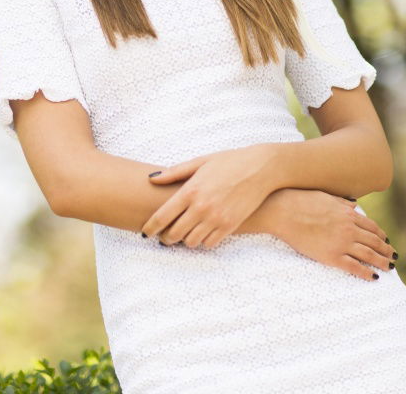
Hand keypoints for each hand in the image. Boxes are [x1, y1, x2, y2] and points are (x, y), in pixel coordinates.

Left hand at [141, 144, 275, 248]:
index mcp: (191, 190)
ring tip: (184, 232)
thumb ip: (174, 172)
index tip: (145, 233)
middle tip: (164, 235)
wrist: (260, 168)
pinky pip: (209, 244)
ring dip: (185, 240)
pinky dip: (203, 241)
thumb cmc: (228, 162)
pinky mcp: (230, 226)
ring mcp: (216, 219)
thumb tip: (152, 179)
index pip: (162, 216)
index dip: (150, 228)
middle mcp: (202, 207)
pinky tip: (202, 232)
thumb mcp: (200, 162)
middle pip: (174, 234)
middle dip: (165, 237)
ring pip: (191, 242)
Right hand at [273, 188, 397, 280]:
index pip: (372, 227)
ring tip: (390, 268)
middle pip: (375, 242)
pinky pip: (354, 267)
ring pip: (369, 255)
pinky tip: (373, 277)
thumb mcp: (326, 196)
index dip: (381, 235)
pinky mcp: (331, 256)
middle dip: (386, 250)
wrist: (284, 211)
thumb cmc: (302, 200)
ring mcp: (341, 243)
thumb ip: (342, 202)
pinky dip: (366, 273)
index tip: (386, 241)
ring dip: (382, 262)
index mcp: (348, 213)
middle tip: (393, 257)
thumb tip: (354, 205)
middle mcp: (349, 229)